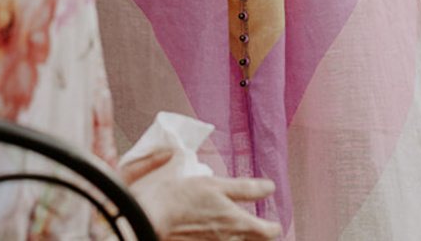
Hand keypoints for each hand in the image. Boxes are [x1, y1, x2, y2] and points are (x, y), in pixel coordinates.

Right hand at [133, 170, 280, 240]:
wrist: (148, 218)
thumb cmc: (181, 198)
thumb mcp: (215, 185)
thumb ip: (246, 188)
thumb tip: (270, 187)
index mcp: (238, 224)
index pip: (269, 233)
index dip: (273, 227)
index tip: (272, 222)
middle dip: (258, 236)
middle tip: (255, 227)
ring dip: (239, 238)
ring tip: (230, 227)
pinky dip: (220, 240)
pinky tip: (212, 233)